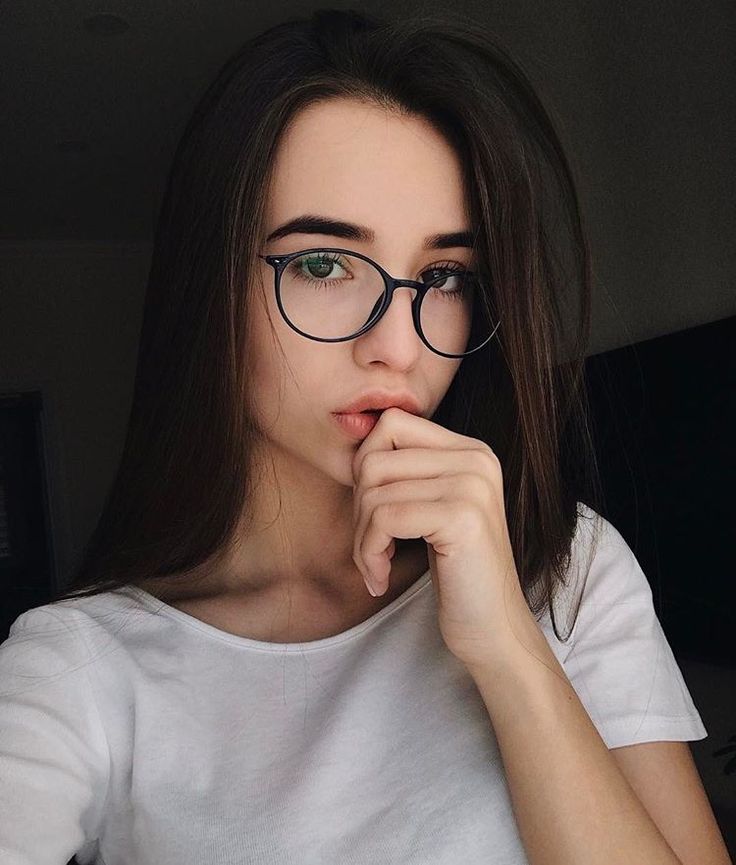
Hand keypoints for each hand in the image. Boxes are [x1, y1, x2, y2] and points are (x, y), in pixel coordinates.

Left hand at [351, 406, 529, 666]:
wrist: (493, 628)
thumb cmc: (456, 571)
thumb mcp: (432, 508)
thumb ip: (406, 472)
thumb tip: (354, 450)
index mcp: (470, 450)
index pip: (391, 423)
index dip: (364, 467)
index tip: (372, 513)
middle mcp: (476, 458)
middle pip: (375, 458)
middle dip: (357, 508)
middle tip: (369, 547)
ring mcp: (472, 484)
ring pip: (374, 491)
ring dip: (362, 538)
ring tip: (375, 566)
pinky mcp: (462, 516)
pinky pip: (384, 519)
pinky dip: (369, 553)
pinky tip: (380, 578)